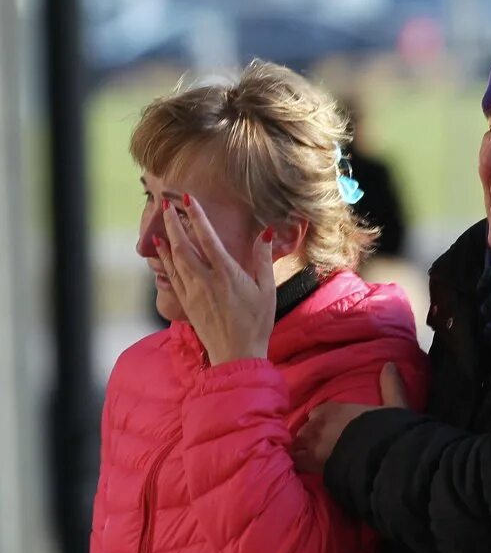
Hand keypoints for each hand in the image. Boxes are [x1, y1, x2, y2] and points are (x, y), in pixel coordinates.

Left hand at [153, 195, 275, 365]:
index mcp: (227, 274)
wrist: (237, 354)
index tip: (188, 199)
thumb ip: (263, 260)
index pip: (207, 238)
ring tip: (162, 223)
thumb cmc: (256, 322)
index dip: (197, 216)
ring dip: (167, 239)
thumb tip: (264, 234)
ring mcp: (193, 292)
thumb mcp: (267, 290)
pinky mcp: (187, 303)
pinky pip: (172, 276)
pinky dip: (165, 260)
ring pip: (174, 260)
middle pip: (183, 246)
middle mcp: (205, 280)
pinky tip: (162, 251)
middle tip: (166, 205)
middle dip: (174, 223)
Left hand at [291, 363, 409, 473]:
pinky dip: (301, 465)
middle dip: (313, 437)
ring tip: (316, 460)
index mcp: (334, 408)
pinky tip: (309, 470)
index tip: (331, 429)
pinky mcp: (310, 464)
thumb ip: (390, 385)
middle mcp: (318, 423)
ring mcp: (311, 444)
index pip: (318, 412)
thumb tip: (390, 364)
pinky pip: (297, 462)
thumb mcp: (394, 405)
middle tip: (325, 447)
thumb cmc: (386, 430)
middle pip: (307, 429)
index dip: (324, 421)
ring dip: (305, 451)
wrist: (380, 456)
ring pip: (299, 445)